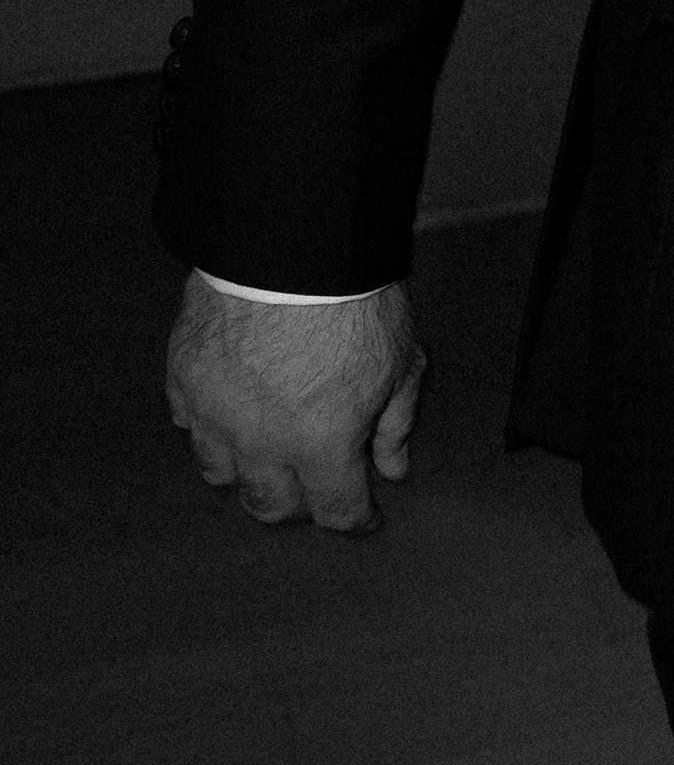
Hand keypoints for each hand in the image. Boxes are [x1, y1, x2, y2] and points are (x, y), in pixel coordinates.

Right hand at [165, 274, 424, 533]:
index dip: (355, 518)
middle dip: (298, 503)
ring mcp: (214, 413)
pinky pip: (187, 424)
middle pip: (270, 505)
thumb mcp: (400, 361)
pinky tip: (229, 412)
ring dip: (246, 469)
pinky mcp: (183, 379)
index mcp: (321, 443)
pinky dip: (207, 427)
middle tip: (314, 484)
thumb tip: (392, 468)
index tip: (364, 515)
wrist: (292, 245)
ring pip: (220, 473)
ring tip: (267, 450)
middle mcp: (261, 442)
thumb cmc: (355, 299)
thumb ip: (395, 422)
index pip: (336, 510)